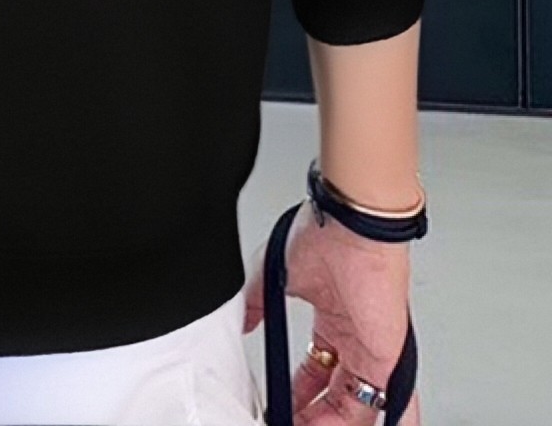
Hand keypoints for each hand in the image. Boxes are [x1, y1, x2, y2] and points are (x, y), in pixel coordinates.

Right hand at [243, 207, 420, 422]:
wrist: (350, 227)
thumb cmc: (321, 237)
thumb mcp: (274, 275)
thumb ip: (256, 303)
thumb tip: (242, 322)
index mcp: (331, 320)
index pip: (316, 371)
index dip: (299, 393)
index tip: (282, 407)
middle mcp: (354, 340)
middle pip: (336, 396)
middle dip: (313, 416)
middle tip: (291, 423)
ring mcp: (372, 352)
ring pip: (358, 406)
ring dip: (333, 423)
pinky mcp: (388, 359)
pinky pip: (390, 405)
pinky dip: (388, 423)